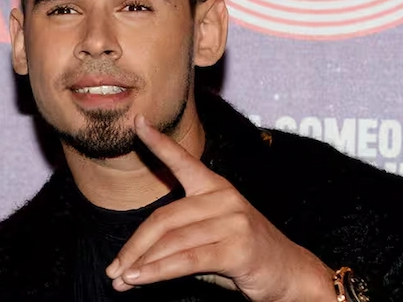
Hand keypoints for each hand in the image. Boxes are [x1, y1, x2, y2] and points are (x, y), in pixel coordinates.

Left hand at [105, 115, 335, 301]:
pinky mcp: (237, 247)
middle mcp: (223, 197)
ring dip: (141, 264)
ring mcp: (232, 220)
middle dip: (134, 246)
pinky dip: (158, 272)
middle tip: (112, 270)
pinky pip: (187, 260)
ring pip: (172, 241)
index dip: (158, 142)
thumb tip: (133, 262)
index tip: (138, 122)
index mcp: (215, 186)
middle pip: (164, 218)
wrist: (290, 273)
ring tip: (120, 280)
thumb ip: (177, 240)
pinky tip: (139, 280)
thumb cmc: (244, 254)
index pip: (182, 160)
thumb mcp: (209, 238)